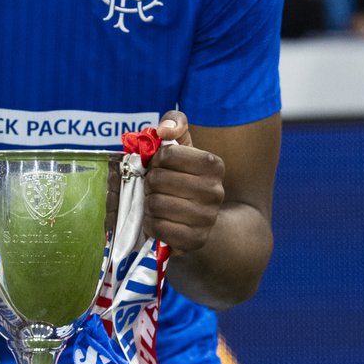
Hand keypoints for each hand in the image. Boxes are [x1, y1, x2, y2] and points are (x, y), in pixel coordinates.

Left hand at [143, 111, 224, 254]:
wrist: (203, 218)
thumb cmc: (185, 176)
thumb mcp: (183, 146)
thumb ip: (175, 123)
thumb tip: (164, 130)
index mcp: (213, 164)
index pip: (168, 153)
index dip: (156, 159)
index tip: (160, 165)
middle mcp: (215, 191)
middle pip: (158, 179)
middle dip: (149, 182)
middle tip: (154, 186)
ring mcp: (206, 218)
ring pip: (156, 204)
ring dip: (148, 203)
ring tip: (155, 202)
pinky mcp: (195, 240)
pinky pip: (158, 227)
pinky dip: (150, 223)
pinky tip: (156, 219)